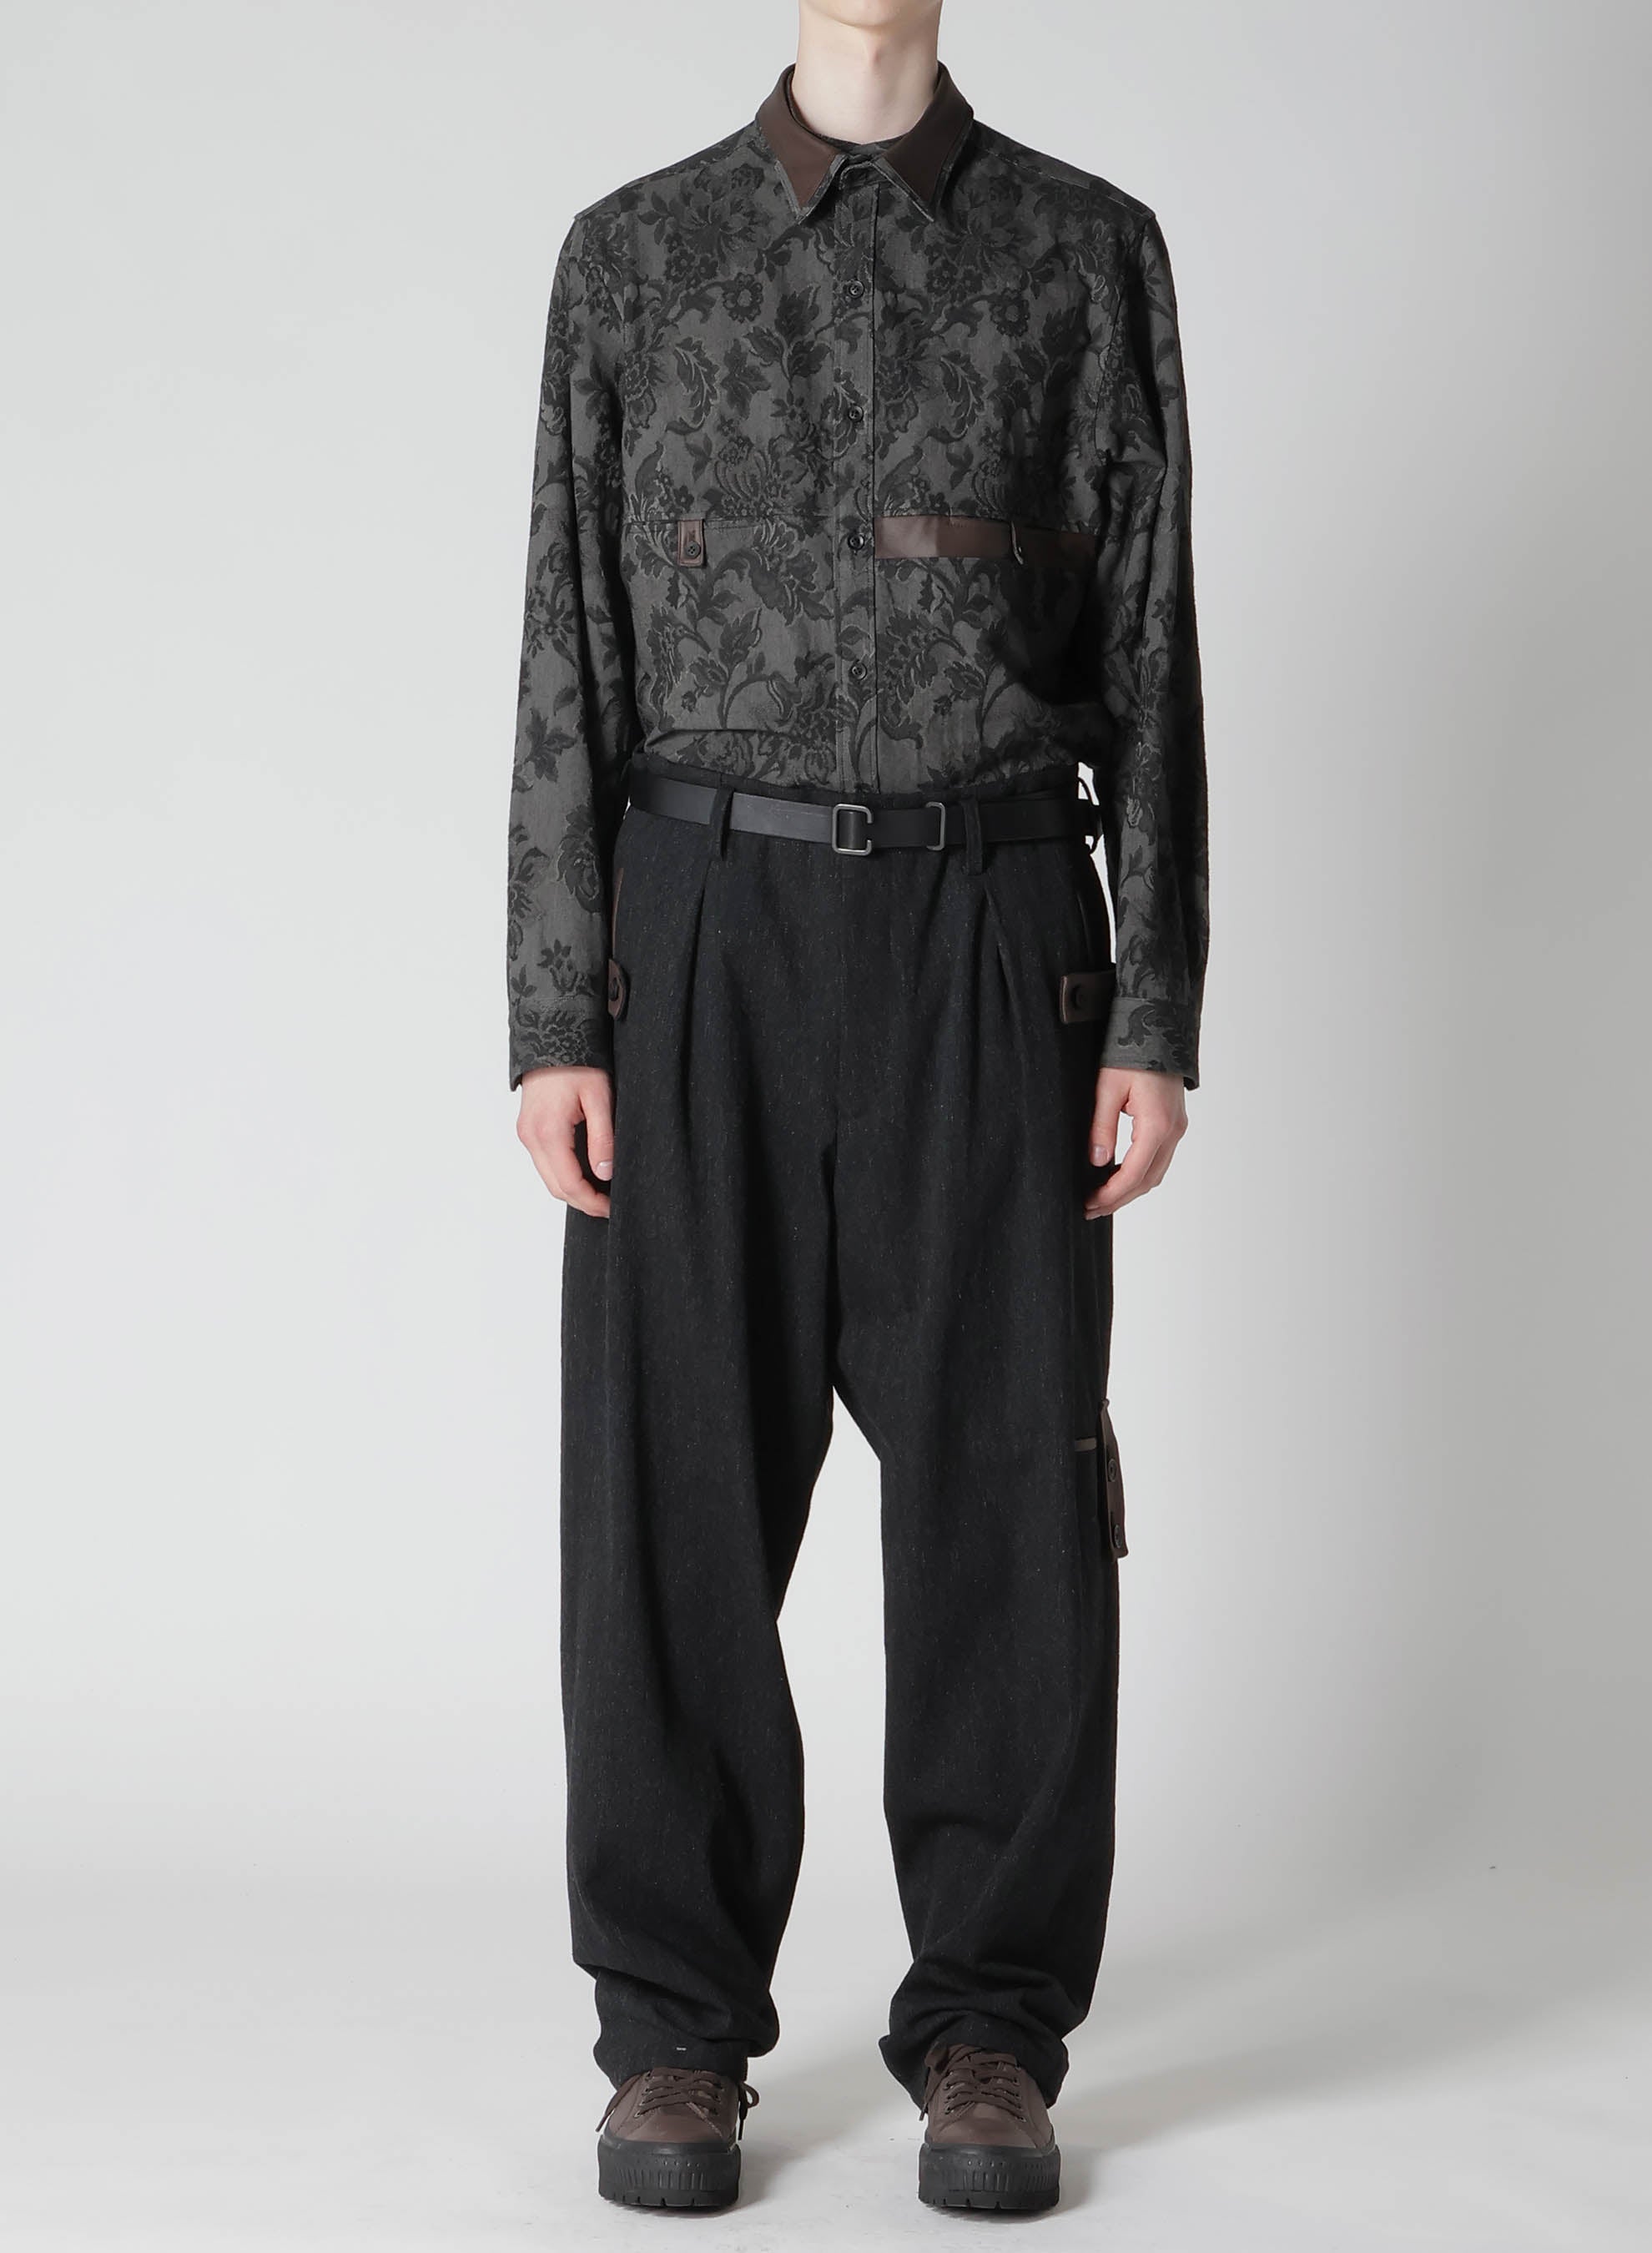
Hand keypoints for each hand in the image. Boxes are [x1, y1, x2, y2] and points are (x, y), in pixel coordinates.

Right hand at [516, 1065, 613, 1218]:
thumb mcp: (599, 1098)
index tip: (612, 1208)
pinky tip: (584, 1173)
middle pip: (555, 1187)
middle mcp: (531, 1137)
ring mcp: (526, 1134)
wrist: (550, 1036)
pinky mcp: (528, 1129)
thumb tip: (605, 1174)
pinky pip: (545, 1162)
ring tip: (600, 1192)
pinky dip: (563, 1174)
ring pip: (548, 1177)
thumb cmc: (577, 1062)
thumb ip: (602, 1138)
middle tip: (609, 1206)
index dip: (591, 1202)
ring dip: (572, 1189)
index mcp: (548, 1132)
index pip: (569, 1184)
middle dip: (582, 1202)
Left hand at [1085, 1065, 1187, 1218]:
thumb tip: (1097, 1162)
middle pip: (1148, 1180)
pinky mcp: (1174, 1123)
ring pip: (1155, 1172)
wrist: (1158, 1025)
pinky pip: (1158, 1158)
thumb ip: (1102, 1127)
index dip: (1111, 1194)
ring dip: (1130, 1189)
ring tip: (1101, 1198)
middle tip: (1090, 1209)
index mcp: (1157, 1124)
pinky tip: (1118, 1176)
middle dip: (1119, 1198)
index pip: (1134, 1173)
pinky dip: (1139, 1173)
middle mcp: (1173, 1130)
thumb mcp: (1107, 1088)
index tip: (1090, 1204)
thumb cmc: (1131, 1052)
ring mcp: (1177, 1127)